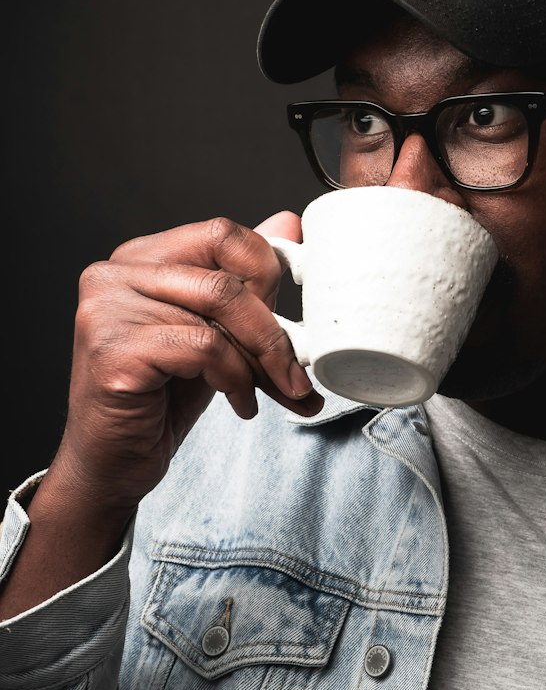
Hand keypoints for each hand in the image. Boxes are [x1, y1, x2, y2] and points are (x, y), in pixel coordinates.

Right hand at [47, 211, 322, 520]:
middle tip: (295, 371)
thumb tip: (289, 224)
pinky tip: (237, 402)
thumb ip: (244, 282)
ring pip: (219, 312)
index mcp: (139, 258)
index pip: (222, 233)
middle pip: (225, 278)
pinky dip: (234, 378)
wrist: (111, 465)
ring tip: (263, 392)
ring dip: (258, 362)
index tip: (293, 316)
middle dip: (273, 331)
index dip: (267, 272)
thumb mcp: (215, 333)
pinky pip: (203, 347)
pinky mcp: (113, 350)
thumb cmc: (160, 398)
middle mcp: (114, 274)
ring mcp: (107, 309)